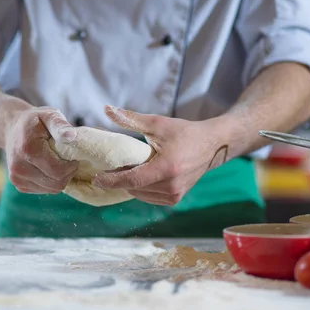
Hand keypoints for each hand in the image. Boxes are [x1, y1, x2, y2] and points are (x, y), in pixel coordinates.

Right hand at [5, 107, 78, 193]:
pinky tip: (49, 169)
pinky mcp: (19, 185)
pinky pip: (44, 190)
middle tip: (69, 161)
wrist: (12, 129)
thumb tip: (71, 136)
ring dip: (60, 179)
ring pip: (51, 189)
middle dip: (68, 174)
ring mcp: (17, 178)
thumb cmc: (35, 121)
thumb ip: (60, 125)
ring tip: (59, 163)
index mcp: (28, 150)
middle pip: (56, 183)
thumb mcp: (49, 115)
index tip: (74, 157)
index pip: (58, 170)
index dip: (71, 166)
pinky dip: (51, 182)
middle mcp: (19, 167)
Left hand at [93, 106, 236, 205]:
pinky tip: (137, 176)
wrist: (211, 145)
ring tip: (123, 170)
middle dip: (118, 180)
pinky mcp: (175, 199)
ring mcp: (174, 195)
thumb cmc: (183, 132)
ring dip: (129, 185)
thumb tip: (106, 110)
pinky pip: (149, 197)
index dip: (112, 180)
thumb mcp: (157, 123)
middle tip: (108, 168)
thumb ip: (130, 119)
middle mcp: (171, 186)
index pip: (132, 180)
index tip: (97, 177)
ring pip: (140, 195)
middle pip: (133, 188)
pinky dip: (140, 189)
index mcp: (167, 168)